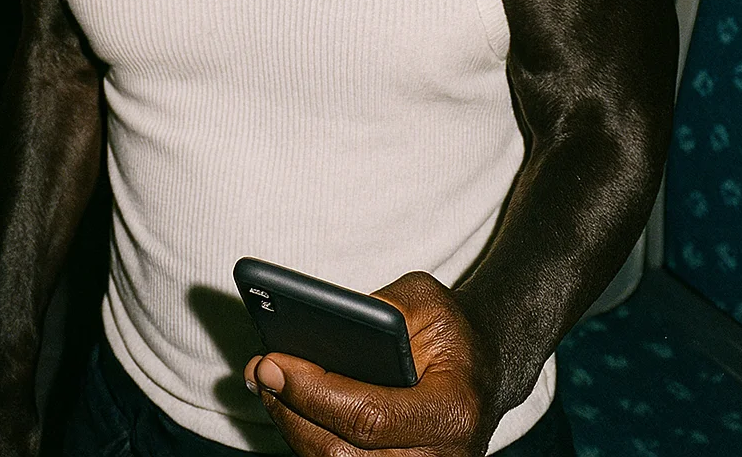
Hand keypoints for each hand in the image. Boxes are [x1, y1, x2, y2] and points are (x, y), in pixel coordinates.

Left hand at [243, 272, 497, 456]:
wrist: (482, 371)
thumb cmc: (450, 331)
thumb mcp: (428, 300)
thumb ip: (384, 307)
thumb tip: (321, 325)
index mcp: (452, 411)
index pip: (369, 416)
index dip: (313, 392)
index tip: (272, 361)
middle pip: (342, 454)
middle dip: (290, 410)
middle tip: (259, 370)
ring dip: (293, 428)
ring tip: (266, 385)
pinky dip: (310, 439)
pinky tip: (289, 407)